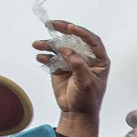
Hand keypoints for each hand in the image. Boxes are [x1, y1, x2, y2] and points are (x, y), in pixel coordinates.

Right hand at [33, 20, 108, 136]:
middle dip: (63, 30)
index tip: (71, 28)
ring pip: (60, 48)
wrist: (76, 113)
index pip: (93, 41)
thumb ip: (77, 65)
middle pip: (74, 39)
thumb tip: (65, 49)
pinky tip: (40, 57)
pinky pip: (51, 58)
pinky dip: (45, 56)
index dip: (82, 33)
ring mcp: (72, 61)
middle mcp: (85, 58)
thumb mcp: (86, 82)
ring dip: (48, 44)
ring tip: (37, 44)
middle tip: (51, 24)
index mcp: (99, 60)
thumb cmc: (87, 99)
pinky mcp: (60, 67)